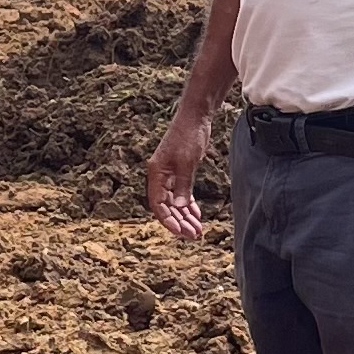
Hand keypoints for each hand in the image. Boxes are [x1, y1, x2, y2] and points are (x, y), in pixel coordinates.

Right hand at [147, 107, 214, 241]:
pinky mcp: (180, 172)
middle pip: (167, 207)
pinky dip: (189, 205)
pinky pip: (182, 194)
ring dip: (185, 217)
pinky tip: (197, 215)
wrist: (195, 117)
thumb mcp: (186, 162)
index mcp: (156, 174)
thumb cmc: (188, 136)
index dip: (168, 220)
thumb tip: (181, 207)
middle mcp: (160, 177)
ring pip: (175, 203)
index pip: (158, 204)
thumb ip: (183, 184)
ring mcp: (170, 175)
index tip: (180, 232)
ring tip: (198, 230)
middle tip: (194, 235)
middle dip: (180, 222)